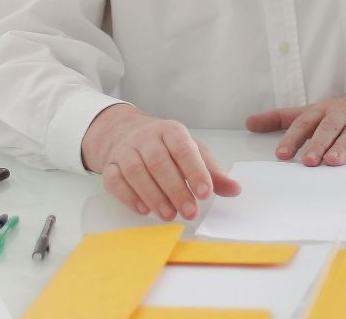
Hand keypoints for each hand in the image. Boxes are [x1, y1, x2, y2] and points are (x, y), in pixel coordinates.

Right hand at [80, 104, 239, 220]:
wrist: (125, 133)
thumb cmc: (166, 147)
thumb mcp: (192, 152)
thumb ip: (212, 173)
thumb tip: (235, 190)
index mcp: (171, 130)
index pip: (183, 149)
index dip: (195, 171)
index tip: (205, 194)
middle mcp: (146, 137)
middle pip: (159, 162)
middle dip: (175, 190)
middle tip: (189, 212)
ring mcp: (126, 150)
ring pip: (136, 171)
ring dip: (153, 196)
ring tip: (168, 215)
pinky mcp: (110, 165)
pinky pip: (115, 180)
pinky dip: (129, 197)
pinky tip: (144, 210)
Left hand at [246, 73, 345, 166]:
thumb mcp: (314, 111)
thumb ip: (283, 118)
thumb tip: (249, 122)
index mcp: (323, 110)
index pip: (305, 122)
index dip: (293, 138)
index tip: (281, 155)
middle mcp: (343, 112)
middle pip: (329, 126)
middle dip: (318, 143)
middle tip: (309, 161)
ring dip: (342, 146)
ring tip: (333, 161)